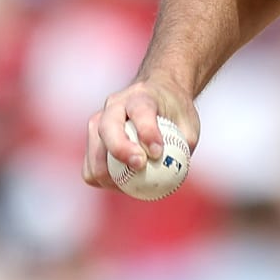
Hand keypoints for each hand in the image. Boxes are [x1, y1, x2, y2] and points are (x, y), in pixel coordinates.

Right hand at [82, 80, 200, 192]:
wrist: (158, 94)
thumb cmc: (175, 111)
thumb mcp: (189, 123)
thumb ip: (184, 144)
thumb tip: (175, 171)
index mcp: (141, 96)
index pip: (140, 111)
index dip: (147, 132)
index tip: (157, 152)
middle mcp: (115, 105)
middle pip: (107, 127)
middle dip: (120, 149)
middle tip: (140, 166)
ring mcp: (99, 122)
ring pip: (94, 150)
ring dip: (109, 173)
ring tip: (132, 184)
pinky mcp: (93, 141)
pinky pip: (89, 167)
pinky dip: (103, 180)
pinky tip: (122, 185)